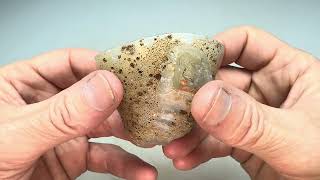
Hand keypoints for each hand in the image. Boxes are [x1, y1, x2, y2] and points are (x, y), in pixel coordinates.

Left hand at [0, 49, 156, 179]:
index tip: (130, 74)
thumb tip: (105, 88)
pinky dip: (125, 165)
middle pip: (96, 93)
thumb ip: (61, 113)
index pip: (71, 63)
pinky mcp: (74, 158)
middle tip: (149, 108)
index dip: (101, 66)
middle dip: (124, 102)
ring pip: (106, 126)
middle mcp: (50, 104)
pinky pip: (105, 158)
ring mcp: (65, 132)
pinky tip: (140, 171)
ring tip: (152, 138)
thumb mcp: (16, 134)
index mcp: (27, 84)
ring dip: (131, 134)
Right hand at [163, 26, 319, 179]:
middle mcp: (268, 91)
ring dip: (191, 130)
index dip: (216, 49)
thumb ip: (249, 120)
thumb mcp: (293, 138)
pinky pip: (214, 140)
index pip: (246, 44)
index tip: (188, 65)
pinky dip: (198, 149)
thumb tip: (206, 98)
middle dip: (193, 99)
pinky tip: (187, 156)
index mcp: (289, 72)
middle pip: (220, 81)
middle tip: (171, 111)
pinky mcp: (243, 141)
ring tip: (176, 144)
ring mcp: (252, 117)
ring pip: (212, 113)